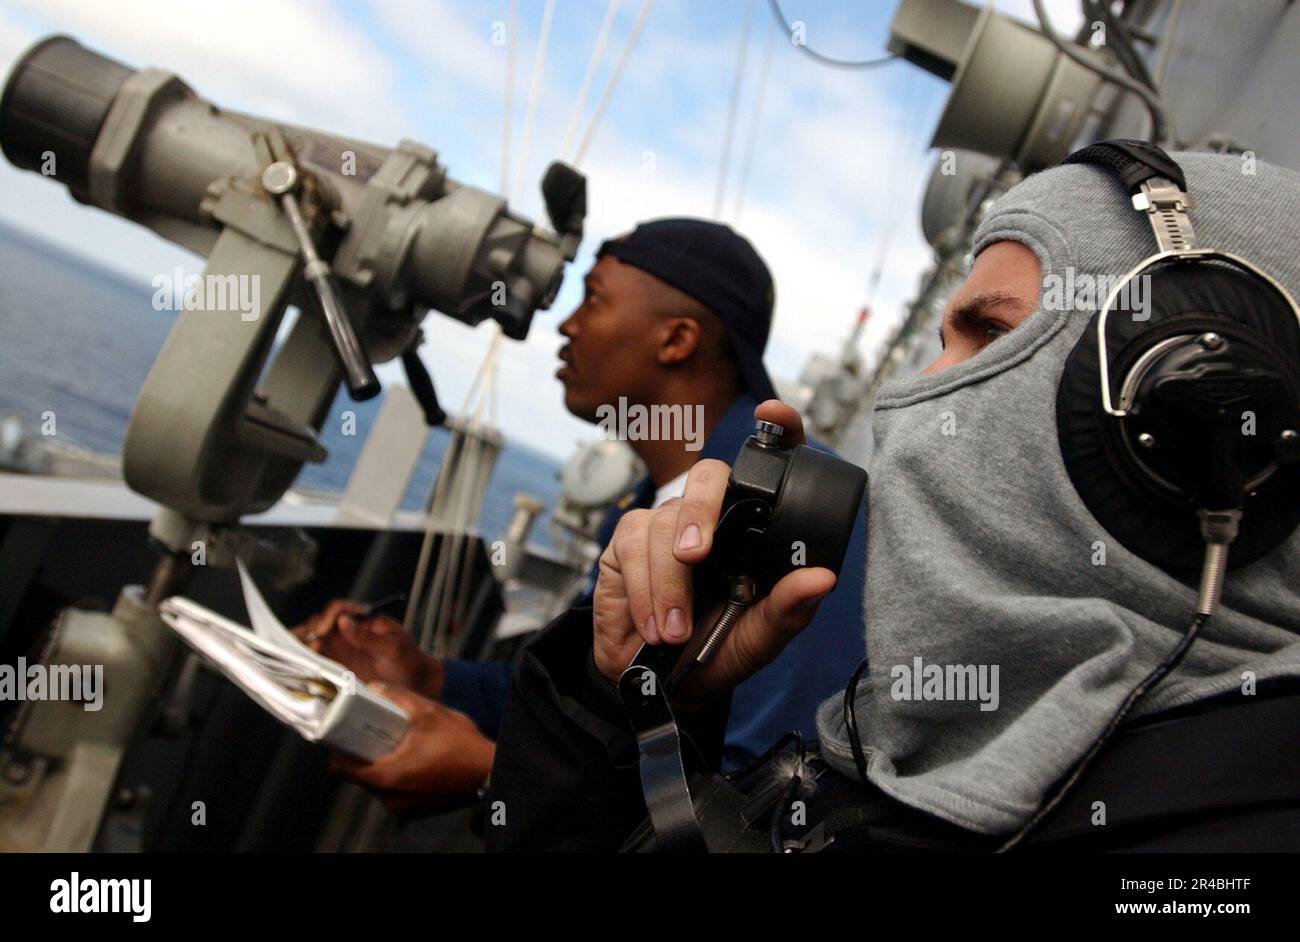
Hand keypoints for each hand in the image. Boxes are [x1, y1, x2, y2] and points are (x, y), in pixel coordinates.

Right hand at [294, 600, 441, 699]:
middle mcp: (349, 632)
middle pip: (321, 623)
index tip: (324, 631)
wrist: (415, 684)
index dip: (329, 617)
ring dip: (302, 644)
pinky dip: (306, 660)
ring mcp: (342, 649)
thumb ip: (367, 636)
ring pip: (314, 641)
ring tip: (293, 652)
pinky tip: (298, 664)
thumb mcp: (392, 647)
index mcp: (364, 620)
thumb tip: (343, 621)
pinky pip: (318, 660)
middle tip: (304, 644)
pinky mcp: (338, 666)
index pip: (339, 610)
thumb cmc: (409, 661)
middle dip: (309, 630)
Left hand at [329, 685, 495, 814]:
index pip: (341, 769)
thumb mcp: (429, 712)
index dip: (337, 750)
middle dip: (362, 755)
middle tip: (370, 733)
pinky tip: (413, 758)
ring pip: (378, 785)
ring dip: (381, 765)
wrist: (490, 771)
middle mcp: (390, 798)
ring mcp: (404, 806)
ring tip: (395, 744)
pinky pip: (396, 792)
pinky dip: (398, 776)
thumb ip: (398, 698)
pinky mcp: (417, 809)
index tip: (342, 734)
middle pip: (360, 776)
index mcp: (386, 776)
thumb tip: (375, 688)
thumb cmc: (461, 745)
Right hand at [592, 400, 836, 696]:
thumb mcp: (761, 637)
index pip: (770, 463)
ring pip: (664, 523)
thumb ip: (788, 609)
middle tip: (698, 556)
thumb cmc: (719, 649)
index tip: (773, 415)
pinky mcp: (627, 541)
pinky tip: (654, 625)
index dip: (776, 431)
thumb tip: (823, 579)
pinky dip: (643, 590)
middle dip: (700, 512)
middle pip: (707, 476)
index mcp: (755, 525)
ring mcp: (668, 523)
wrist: (661, 682)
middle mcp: (712, 514)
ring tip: (676, 632)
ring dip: (668, 584)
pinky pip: (632, 546)